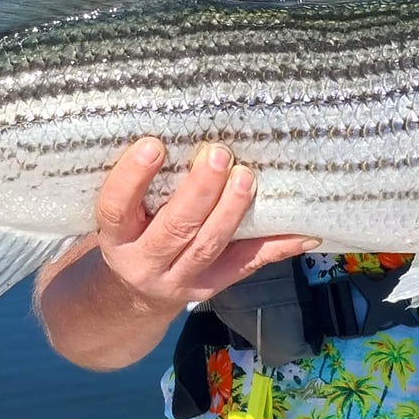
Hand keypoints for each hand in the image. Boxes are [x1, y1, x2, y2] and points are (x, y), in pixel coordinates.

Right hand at [93, 136, 318, 313]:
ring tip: (246, 177)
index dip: (132, 177)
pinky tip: (303, 233)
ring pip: (209, 245)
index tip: (154, 144)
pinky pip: (247, 265)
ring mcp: (179, 278)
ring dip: (231, 211)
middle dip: (199, 190)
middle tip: (219, 153)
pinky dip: (277, 247)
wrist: (132, 293)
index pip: (115, 208)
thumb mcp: (121, 213)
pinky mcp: (211, 286)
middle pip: (174, 228)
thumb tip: (174, 124)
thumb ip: (138, 183)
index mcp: (116, 236)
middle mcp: (144, 261)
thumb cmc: (131, 231)